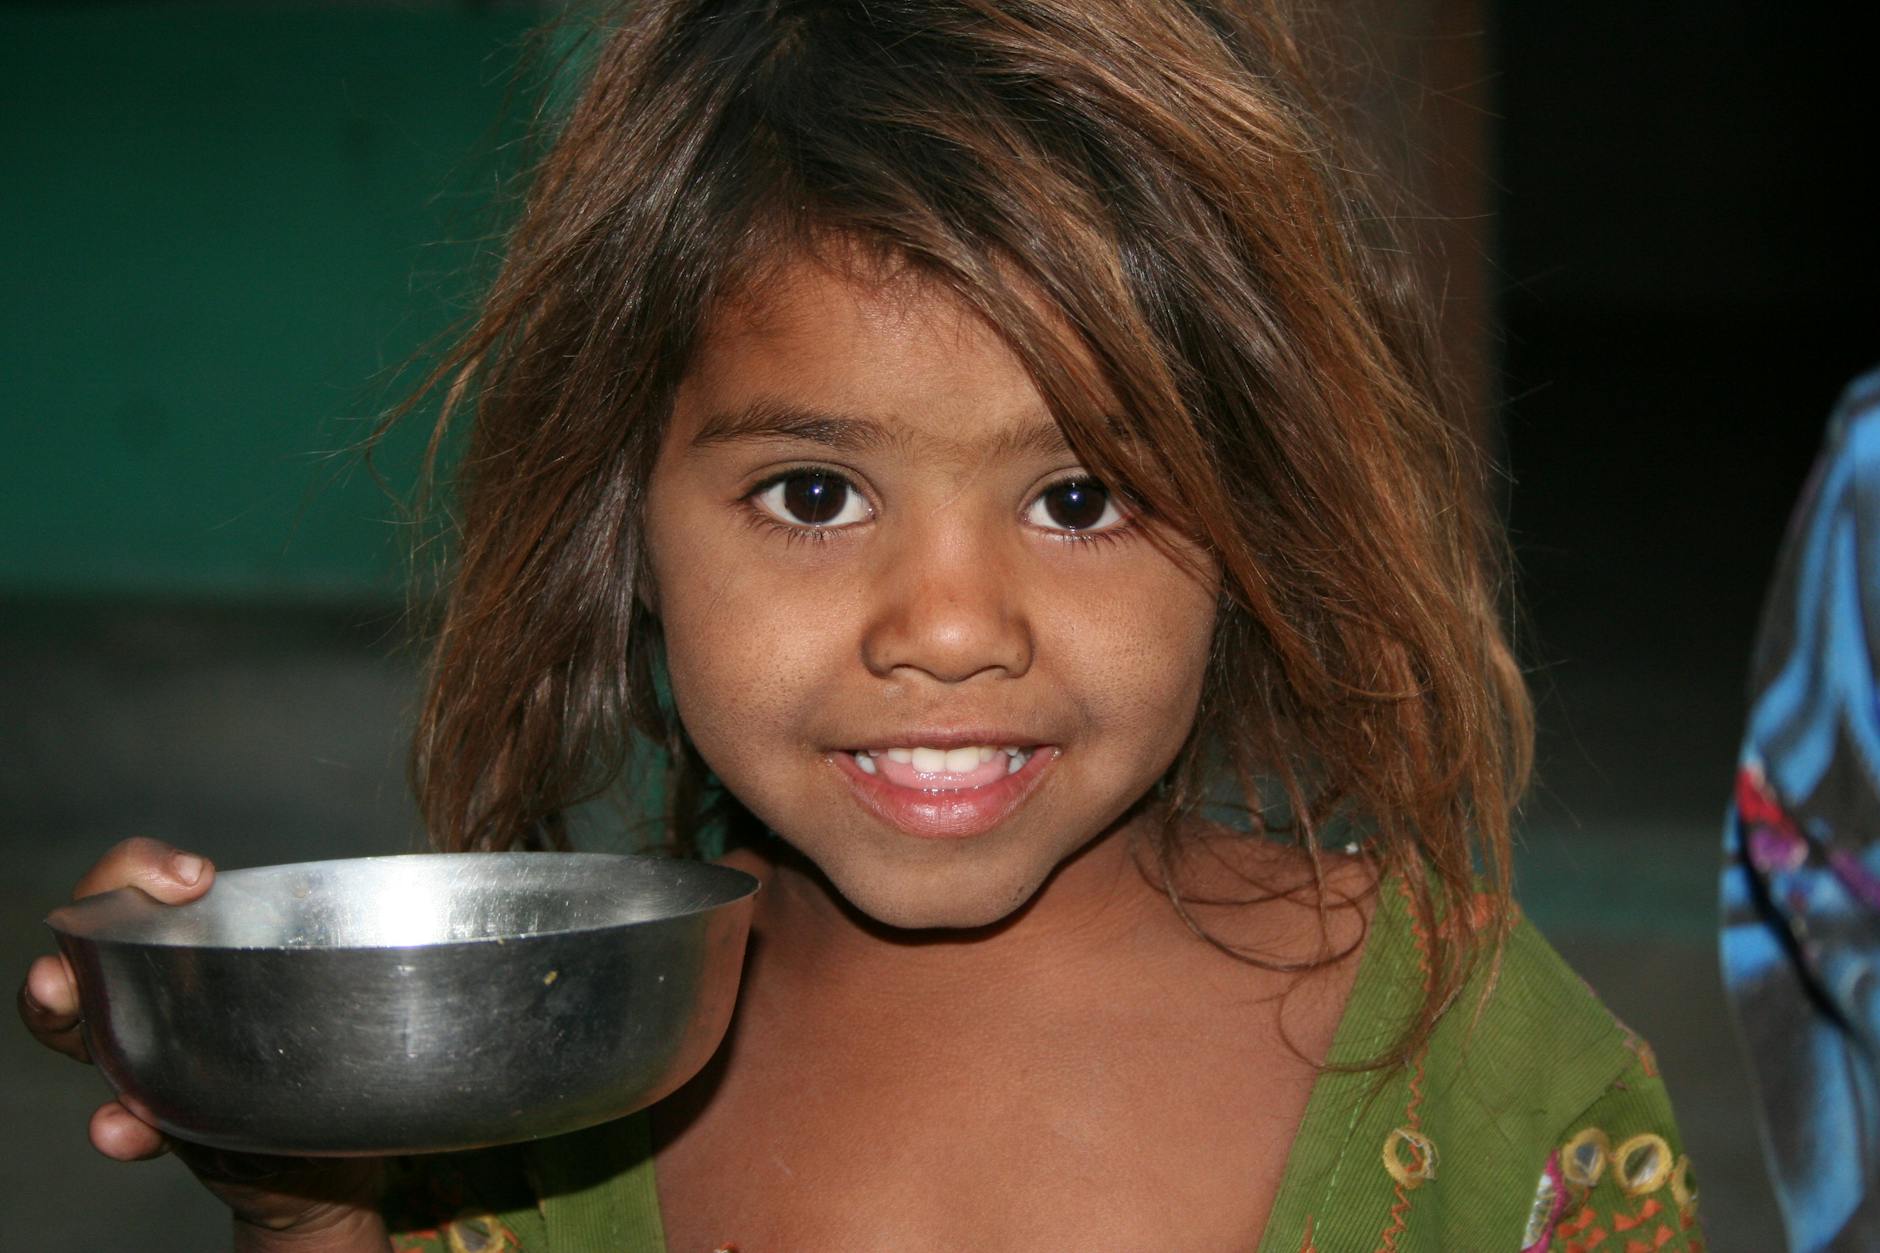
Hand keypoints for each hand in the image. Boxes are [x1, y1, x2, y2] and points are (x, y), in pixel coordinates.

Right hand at [18, 838, 389, 1249]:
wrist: (333, 1169)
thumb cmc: (343, 1052)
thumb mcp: (355, 979)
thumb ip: (379, 935)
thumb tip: (481, 875)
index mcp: (202, 946)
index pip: (140, 885)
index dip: (141, 868)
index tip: (192, 875)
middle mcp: (161, 993)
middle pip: (91, 942)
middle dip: (81, 929)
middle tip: (92, 941)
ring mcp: (151, 1054)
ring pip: (81, 1019)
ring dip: (62, 1008)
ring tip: (64, 994)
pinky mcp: (160, 1121)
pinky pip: (125, 1120)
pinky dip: (121, 1126)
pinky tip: (126, 1131)